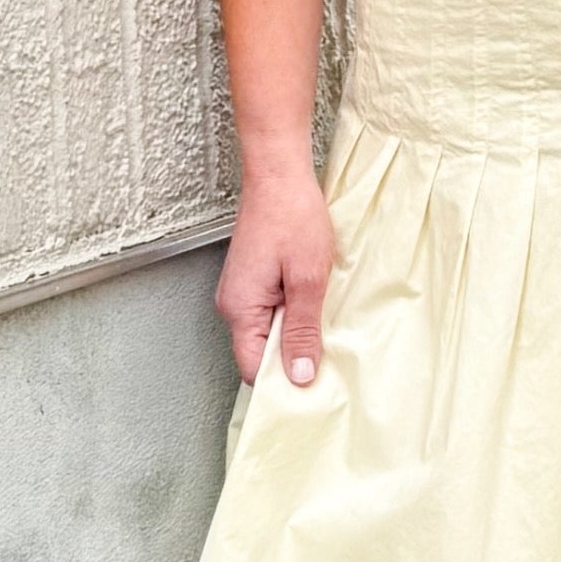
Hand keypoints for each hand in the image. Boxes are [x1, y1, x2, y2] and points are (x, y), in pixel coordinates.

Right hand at [216, 158, 337, 385]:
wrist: (279, 175)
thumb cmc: (292, 217)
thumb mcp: (308, 280)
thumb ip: (302, 330)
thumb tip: (299, 375)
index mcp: (240, 309)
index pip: (253, 368)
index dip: (282, 381)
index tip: (313, 386)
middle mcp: (232, 304)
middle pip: (259, 353)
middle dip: (291, 357)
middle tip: (327, 353)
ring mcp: (241, 291)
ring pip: (266, 332)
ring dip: (294, 332)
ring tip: (322, 321)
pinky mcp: (252, 279)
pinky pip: (269, 311)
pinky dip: (291, 313)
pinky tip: (313, 303)